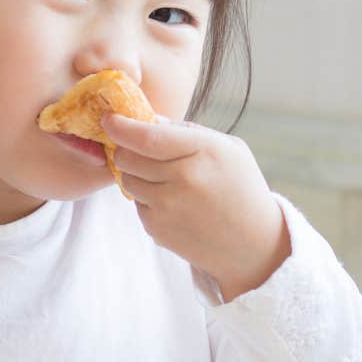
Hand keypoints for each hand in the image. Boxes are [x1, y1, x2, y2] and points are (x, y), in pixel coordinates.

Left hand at [103, 114, 289, 301]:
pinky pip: (137, 204)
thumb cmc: (240, 187)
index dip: (120, 126)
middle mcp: (184, 178)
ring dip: (137, 175)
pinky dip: (148, 199)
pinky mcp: (158, 229)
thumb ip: (186, 131)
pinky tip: (175, 204)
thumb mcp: (227, 149)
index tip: (109, 119)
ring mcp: (168, 207)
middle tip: (138, 149)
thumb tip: (146, 117)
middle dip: (126, 148)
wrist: (252, 244)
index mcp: (204, 151)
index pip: (146, 136)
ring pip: (128, 180)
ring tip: (166, 180)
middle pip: (128, 156)